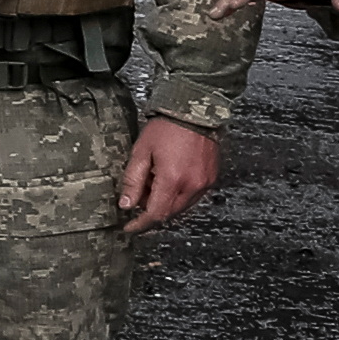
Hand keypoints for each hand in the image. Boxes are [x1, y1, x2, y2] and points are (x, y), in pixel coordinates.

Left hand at [117, 115, 219, 232]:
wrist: (192, 112)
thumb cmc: (165, 129)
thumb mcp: (140, 153)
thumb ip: (133, 181)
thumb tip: (127, 204)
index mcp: (173, 179)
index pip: (156, 213)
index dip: (141, 223)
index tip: (129, 227)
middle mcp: (193, 185)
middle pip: (170, 212)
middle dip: (151, 210)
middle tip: (137, 197)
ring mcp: (205, 183)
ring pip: (182, 206)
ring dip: (165, 202)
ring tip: (152, 182)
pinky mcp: (211, 178)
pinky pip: (193, 196)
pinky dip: (178, 195)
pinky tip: (167, 180)